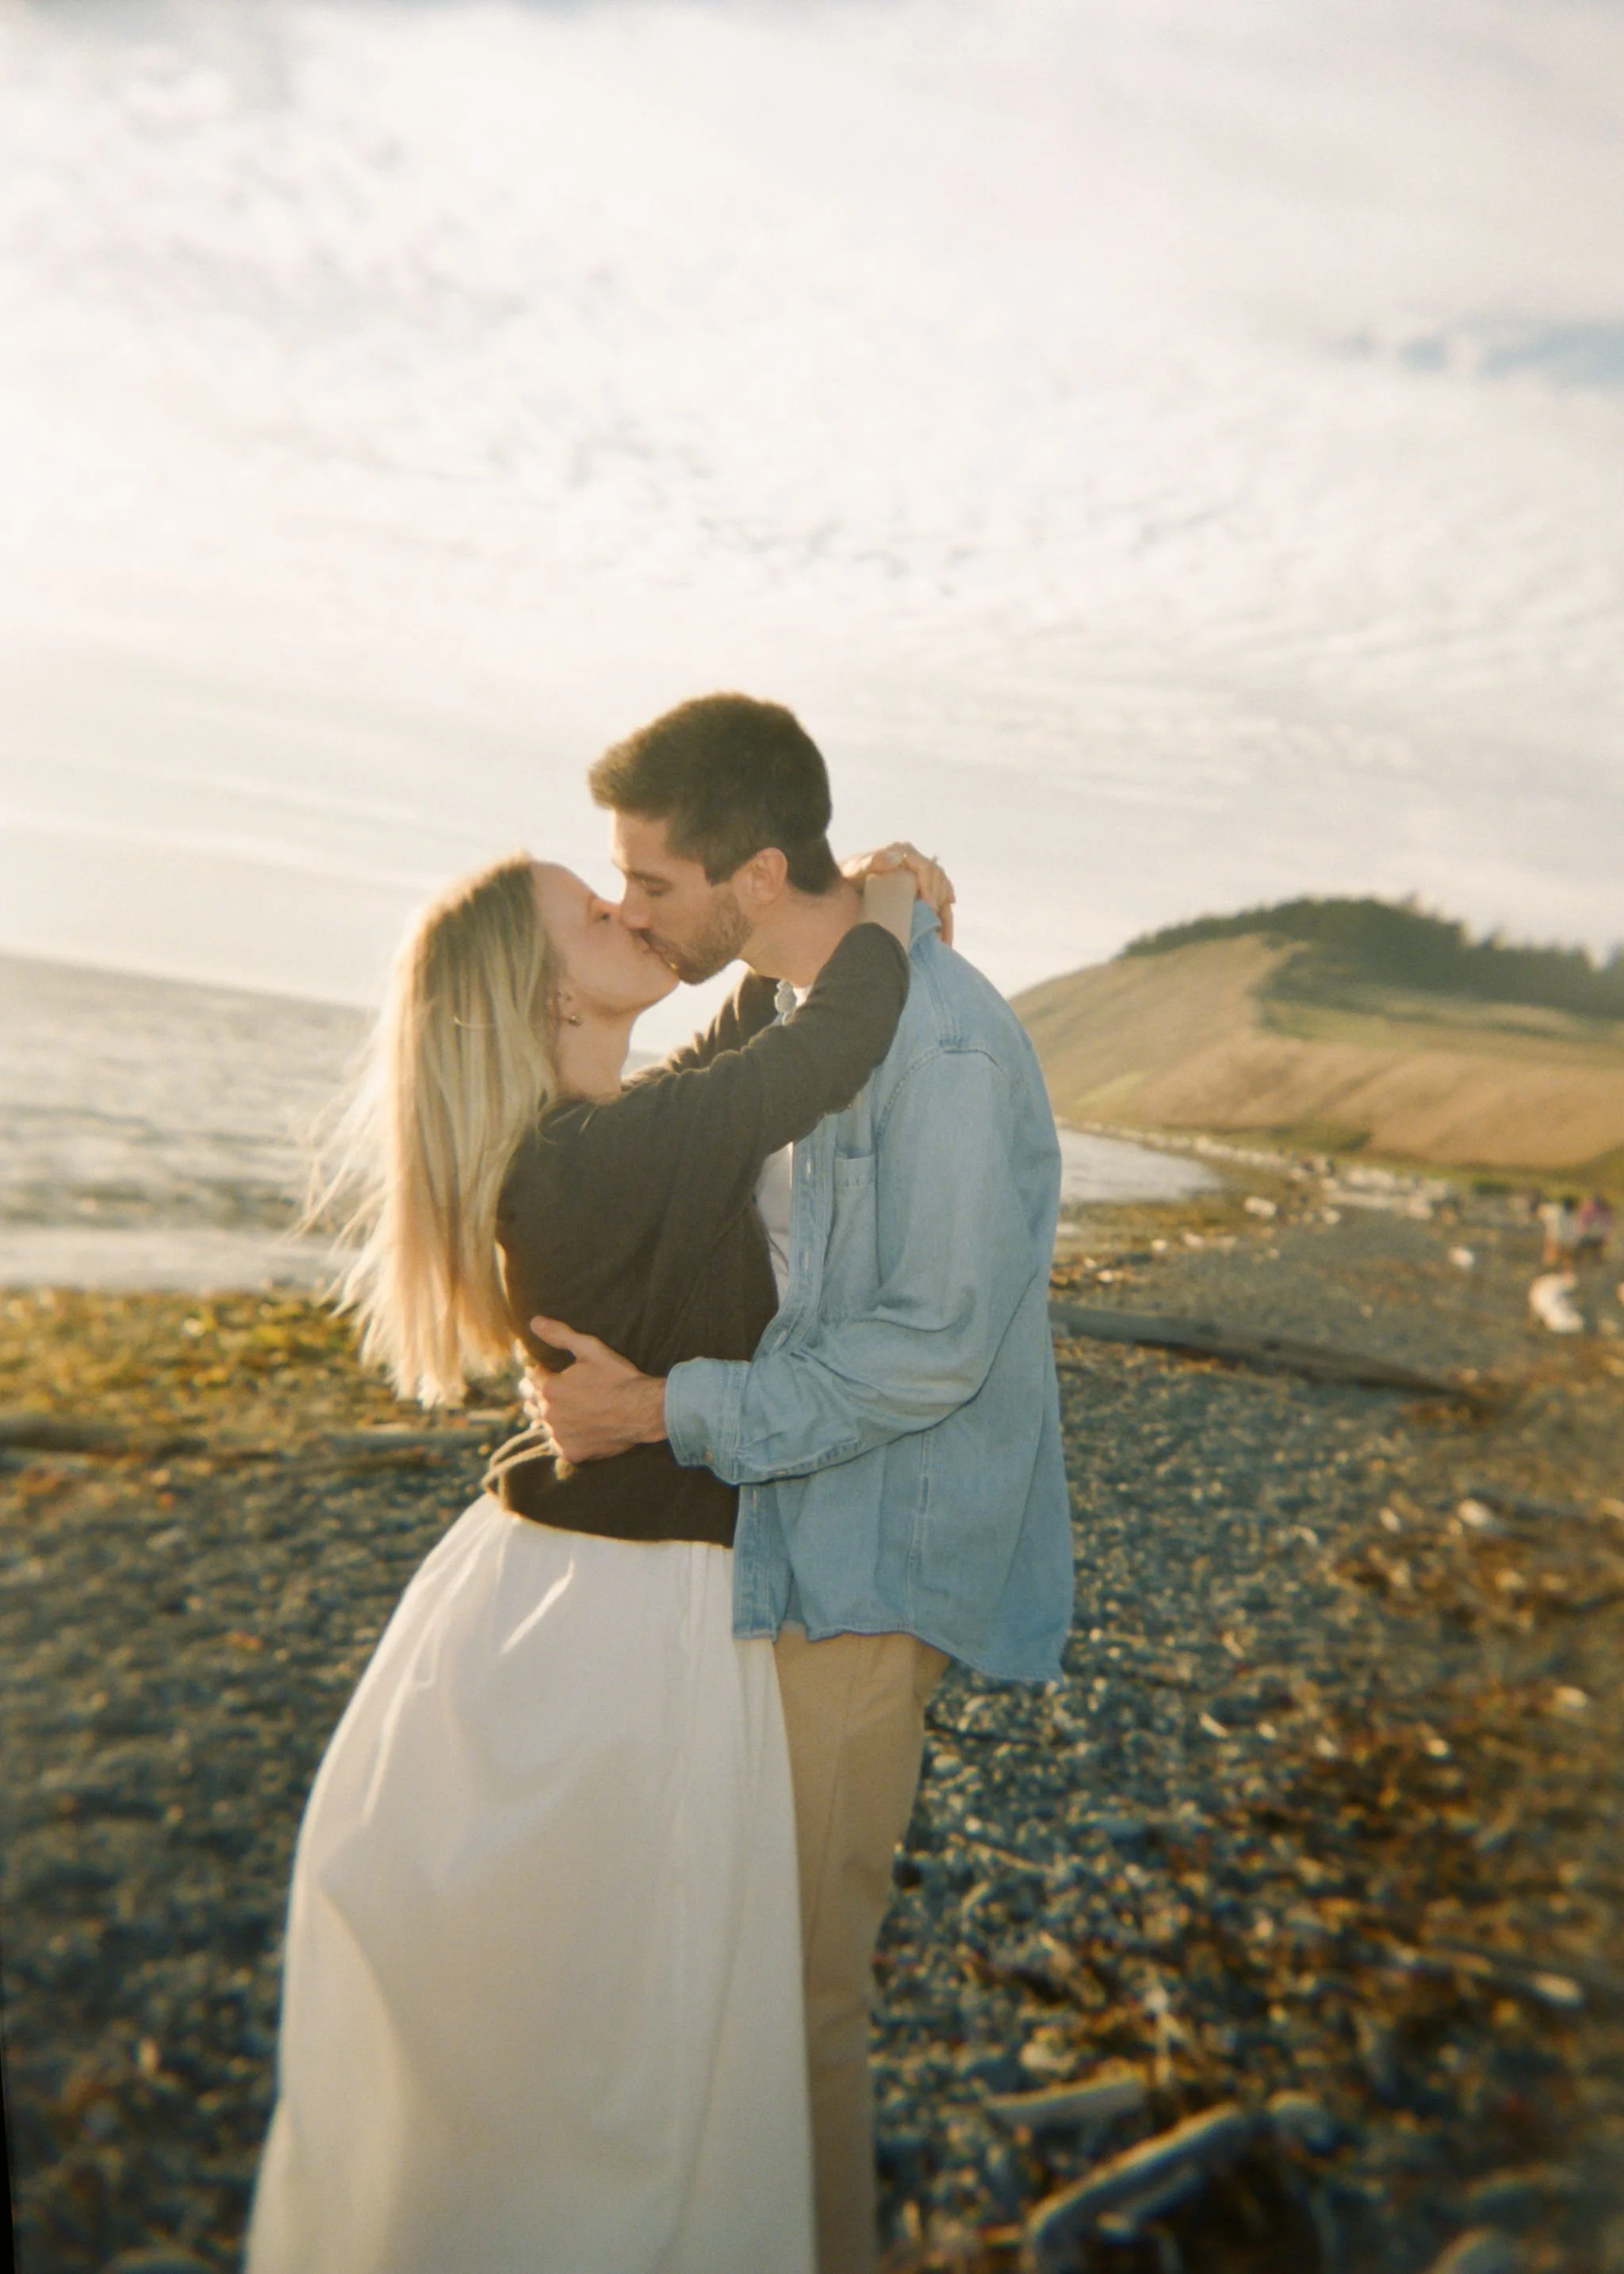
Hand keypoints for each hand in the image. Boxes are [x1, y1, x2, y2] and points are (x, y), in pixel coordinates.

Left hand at [525, 1318, 667, 1462]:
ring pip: (541, 1424)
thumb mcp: (590, 1349)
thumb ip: (559, 1335)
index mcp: (549, 1388)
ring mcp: (559, 1436)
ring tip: (569, 1407)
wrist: (645, 1411)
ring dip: (549, 1414)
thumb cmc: (618, 1377)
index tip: (552, 1369)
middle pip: (531, 1402)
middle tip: (562, 1388)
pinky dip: (563, 1435)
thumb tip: (534, 1322)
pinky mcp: (571, 1452)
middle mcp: (549, 1414)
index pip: (530, 1377)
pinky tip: (576, 1426)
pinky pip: (557, 1443)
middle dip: (540, 1392)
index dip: (541, 1371)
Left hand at [841, 842, 954, 945]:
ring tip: (941, 932)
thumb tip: (897, 859)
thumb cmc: (849, 877)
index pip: (926, 867)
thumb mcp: (856, 869)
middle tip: (933, 922)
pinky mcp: (920, 890)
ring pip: (942, 890)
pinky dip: (944, 917)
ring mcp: (919, 876)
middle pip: (938, 878)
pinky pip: (939, 901)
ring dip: (945, 911)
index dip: (930, 886)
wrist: (844, 885)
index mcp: (903, 853)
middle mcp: (915, 862)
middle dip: (939, 900)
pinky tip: (944, 933)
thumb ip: (873, 862)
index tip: (929, 906)